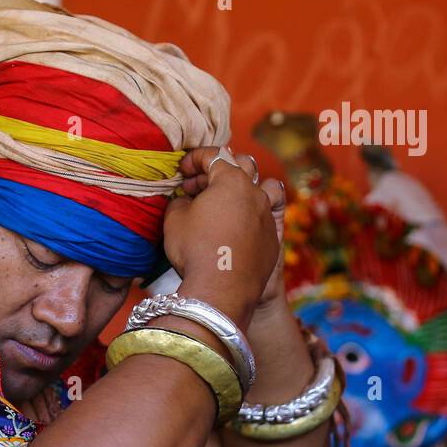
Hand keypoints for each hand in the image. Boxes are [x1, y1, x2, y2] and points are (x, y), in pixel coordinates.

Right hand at [175, 147, 286, 309]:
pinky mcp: (272, 238)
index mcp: (231, 180)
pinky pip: (268, 216)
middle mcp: (255, 193)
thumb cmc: (195, 250)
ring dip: (248, 187)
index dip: (193, 160)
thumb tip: (186, 200)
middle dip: (218, 171)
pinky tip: (238, 226)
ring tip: (231, 199)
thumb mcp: (174, 219)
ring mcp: (267, 215)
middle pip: (242, 166)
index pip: (213, 156)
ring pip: (266, 187)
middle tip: (199, 186)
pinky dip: (254, 214)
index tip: (182, 170)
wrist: (221, 289)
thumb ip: (180, 201)